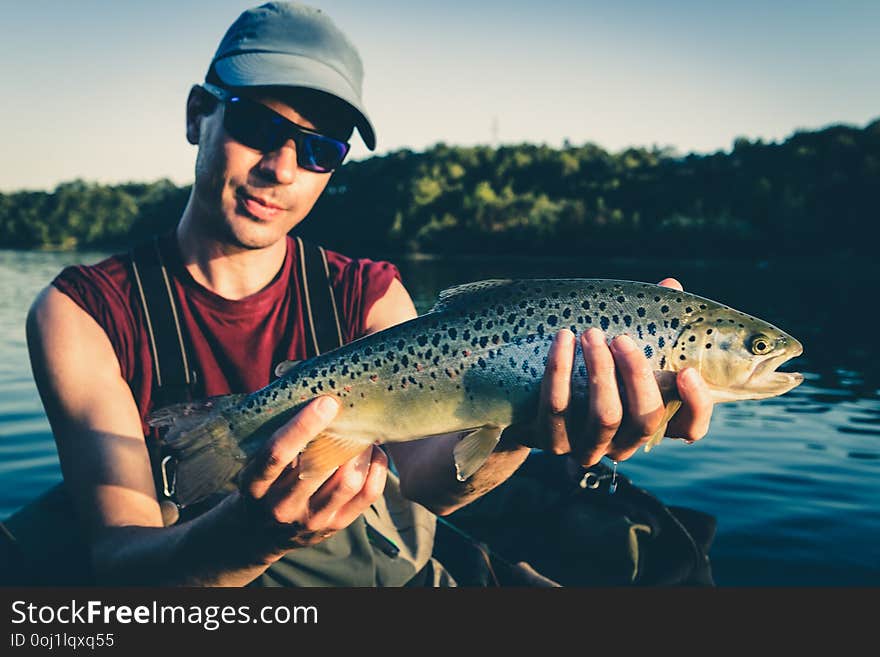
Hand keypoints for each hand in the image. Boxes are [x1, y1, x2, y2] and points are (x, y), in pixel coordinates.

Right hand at [235, 396, 386, 553]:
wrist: (260, 533)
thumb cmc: (263, 482)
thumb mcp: (253, 461)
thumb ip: (275, 430)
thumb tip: (302, 380)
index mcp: (256, 485)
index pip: (277, 454)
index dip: (302, 426)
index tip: (326, 402)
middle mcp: (282, 506)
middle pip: (318, 468)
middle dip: (342, 435)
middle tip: (354, 411)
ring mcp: (311, 520)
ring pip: (348, 481)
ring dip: (361, 451)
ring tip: (364, 433)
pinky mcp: (335, 526)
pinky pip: (366, 495)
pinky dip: (376, 468)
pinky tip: (373, 452)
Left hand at [504, 277, 714, 466]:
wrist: (526, 401)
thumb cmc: (585, 368)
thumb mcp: (619, 350)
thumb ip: (649, 323)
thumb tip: (670, 284)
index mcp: (648, 423)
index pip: (689, 429)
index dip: (696, 405)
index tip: (687, 371)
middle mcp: (623, 443)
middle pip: (645, 418)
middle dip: (637, 374)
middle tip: (621, 338)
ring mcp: (587, 448)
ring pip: (605, 416)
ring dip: (600, 370)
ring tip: (590, 333)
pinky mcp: (551, 442)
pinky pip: (556, 409)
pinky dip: (560, 371)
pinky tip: (562, 340)